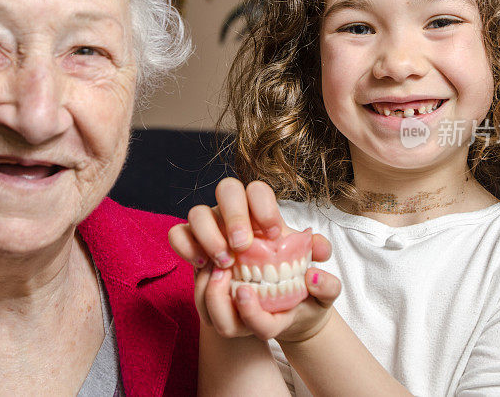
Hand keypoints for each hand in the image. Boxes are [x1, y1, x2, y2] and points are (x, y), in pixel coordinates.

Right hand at [169, 177, 340, 342]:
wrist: (269, 310)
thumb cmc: (290, 287)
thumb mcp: (313, 284)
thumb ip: (322, 269)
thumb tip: (318, 252)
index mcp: (262, 211)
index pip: (259, 190)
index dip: (264, 207)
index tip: (275, 235)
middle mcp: (233, 212)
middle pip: (227, 189)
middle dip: (235, 216)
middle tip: (243, 246)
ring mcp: (210, 226)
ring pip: (197, 212)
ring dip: (208, 235)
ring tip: (225, 264)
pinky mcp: (192, 245)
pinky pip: (178, 236)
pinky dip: (186, 247)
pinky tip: (203, 265)